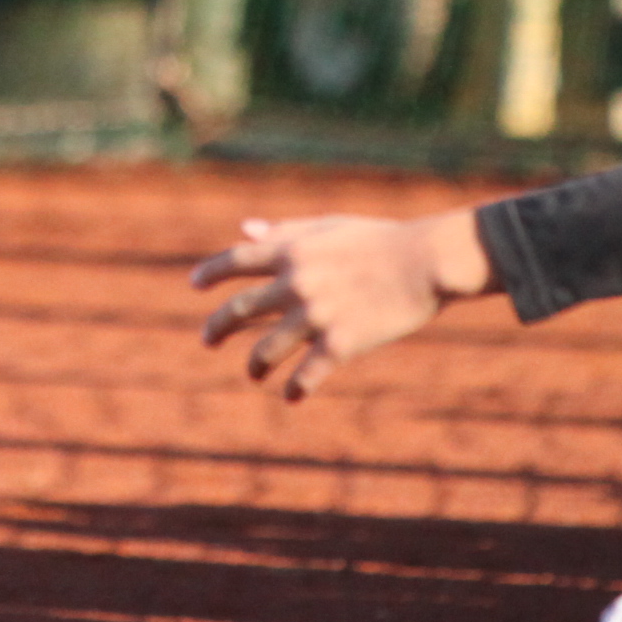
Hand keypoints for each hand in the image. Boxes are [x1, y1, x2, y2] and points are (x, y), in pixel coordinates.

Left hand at [189, 210, 494, 399]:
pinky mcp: (340, 343)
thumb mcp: (328, 226)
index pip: (235, 261)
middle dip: (218, 328)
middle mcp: (295, 282)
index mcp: (291, 250)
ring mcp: (315, 315)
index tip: (195, 285)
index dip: (210, 273)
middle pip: (239, 310)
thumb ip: (284, 231)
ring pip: (266, 349)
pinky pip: (306, 375)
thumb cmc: (379, 239)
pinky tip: (291, 395)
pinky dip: (295, 388)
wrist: (426, 261)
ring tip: (254, 373)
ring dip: (255, 365)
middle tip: (207, 340)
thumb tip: (243, 229)